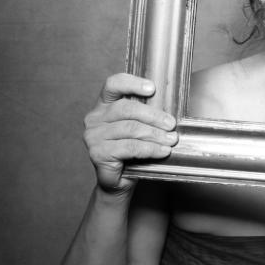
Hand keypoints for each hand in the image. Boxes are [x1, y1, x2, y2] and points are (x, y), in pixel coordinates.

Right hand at [83, 73, 176, 194]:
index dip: (132, 83)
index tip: (152, 88)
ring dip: (155, 134)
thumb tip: (170, 112)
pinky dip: (150, 149)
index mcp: (104, 105)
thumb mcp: (140, 127)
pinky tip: (163, 151)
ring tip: (171, 140)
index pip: (113, 85)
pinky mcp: (98, 153)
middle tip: (171, 125)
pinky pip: (130, 147)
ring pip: (131, 129)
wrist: (120, 180)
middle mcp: (94, 118)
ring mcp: (93, 136)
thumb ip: (147, 115)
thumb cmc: (132, 151)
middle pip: (127, 108)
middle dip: (154, 116)